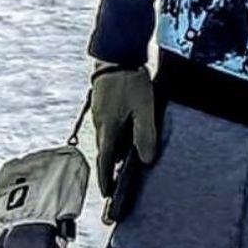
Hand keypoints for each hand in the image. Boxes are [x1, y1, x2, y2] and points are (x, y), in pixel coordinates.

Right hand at [89, 63, 158, 199]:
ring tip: (129, 160)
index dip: (106, 180)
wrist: (116, 53)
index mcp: (108, 129)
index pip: (106, 162)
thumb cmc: (130, 81)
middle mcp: (101, 124)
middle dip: (112, 167)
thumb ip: (145, 135)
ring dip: (117, 150)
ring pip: (109, 138)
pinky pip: (110, 126)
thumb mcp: (144, 109)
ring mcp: (100, 113)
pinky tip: (129, 132)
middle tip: (120, 182)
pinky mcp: (104, 103)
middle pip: (107, 152)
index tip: (107, 194)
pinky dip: (118, 135)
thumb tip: (146, 160)